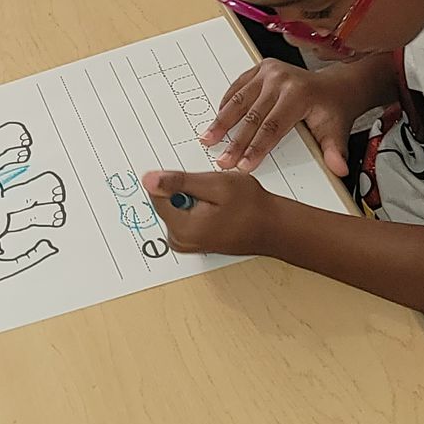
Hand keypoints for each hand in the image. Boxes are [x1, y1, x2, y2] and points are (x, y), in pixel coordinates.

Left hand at [142, 168, 279, 256]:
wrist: (274, 228)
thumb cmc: (252, 207)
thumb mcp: (215, 185)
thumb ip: (179, 182)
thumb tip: (149, 180)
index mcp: (181, 229)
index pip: (157, 194)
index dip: (179, 182)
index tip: (199, 183)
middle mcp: (179, 241)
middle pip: (166, 202)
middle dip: (187, 191)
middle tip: (214, 194)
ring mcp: (186, 244)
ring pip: (177, 207)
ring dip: (194, 199)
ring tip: (219, 203)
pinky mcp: (193, 242)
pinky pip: (186, 216)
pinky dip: (199, 209)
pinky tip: (219, 210)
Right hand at [202, 58, 366, 176]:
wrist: (333, 86)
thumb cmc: (332, 110)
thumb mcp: (337, 131)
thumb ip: (334, 151)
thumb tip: (339, 169)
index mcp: (299, 93)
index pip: (273, 126)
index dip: (256, 147)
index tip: (243, 165)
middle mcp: (281, 79)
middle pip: (252, 116)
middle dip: (236, 142)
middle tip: (223, 160)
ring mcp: (268, 71)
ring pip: (239, 100)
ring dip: (222, 122)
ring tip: (208, 139)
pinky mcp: (259, 69)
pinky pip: (237, 87)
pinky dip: (226, 104)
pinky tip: (218, 120)